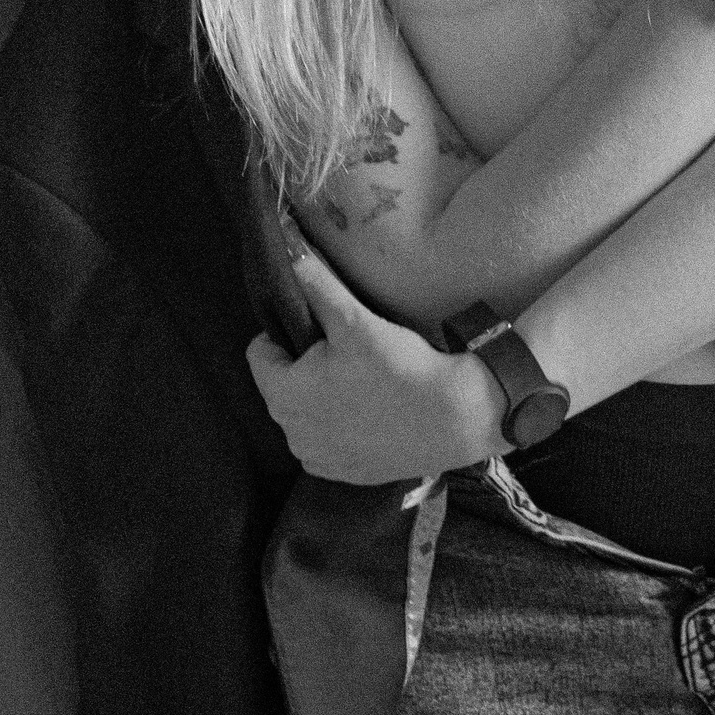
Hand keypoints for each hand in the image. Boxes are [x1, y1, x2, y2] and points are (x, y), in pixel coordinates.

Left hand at [245, 240, 500, 484]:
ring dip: (321, 396)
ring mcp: (317, 459)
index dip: (287, 334)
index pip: (259, 354)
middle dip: (305, 366)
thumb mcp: (353, 320)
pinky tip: (371, 410)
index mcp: (283, 396)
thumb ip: (315, 283)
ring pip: (304, 413)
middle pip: (282, 384)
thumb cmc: (399, 367)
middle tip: (347, 352)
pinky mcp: (343, 474)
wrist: (454, 418)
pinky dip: (341, 425)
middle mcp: (291, 435)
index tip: (324, 331)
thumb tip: (286, 239)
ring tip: (362, 380)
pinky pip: (327, 440)